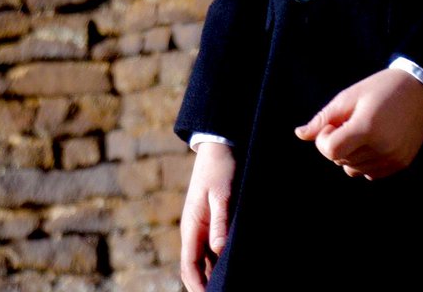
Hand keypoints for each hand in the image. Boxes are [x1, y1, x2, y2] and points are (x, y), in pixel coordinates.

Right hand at [180, 141, 235, 291]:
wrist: (220, 144)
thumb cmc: (221, 168)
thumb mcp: (222, 194)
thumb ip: (220, 222)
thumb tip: (218, 251)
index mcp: (191, 227)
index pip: (189, 267)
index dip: (197, 287)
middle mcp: (193, 230)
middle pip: (195, 268)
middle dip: (205, 285)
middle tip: (223, 291)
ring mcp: (201, 226)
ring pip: (204, 259)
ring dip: (213, 273)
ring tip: (229, 282)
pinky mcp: (212, 219)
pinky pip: (212, 246)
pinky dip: (219, 259)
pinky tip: (233, 263)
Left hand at [295, 68, 422, 179]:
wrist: (421, 89)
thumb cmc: (381, 87)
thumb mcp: (350, 95)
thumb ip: (324, 118)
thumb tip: (299, 134)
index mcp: (367, 128)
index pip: (330, 150)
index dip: (324, 138)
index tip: (334, 123)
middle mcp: (382, 148)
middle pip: (339, 160)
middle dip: (336, 143)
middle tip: (351, 121)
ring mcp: (393, 159)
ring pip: (352, 169)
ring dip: (350, 153)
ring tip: (363, 130)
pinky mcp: (400, 164)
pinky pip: (369, 173)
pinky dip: (364, 161)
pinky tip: (373, 141)